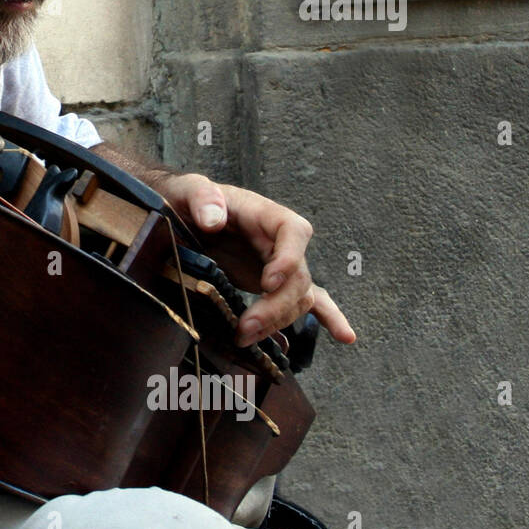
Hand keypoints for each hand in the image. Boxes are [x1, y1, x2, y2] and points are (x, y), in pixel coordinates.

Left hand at [155, 173, 355, 348]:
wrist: (184, 215)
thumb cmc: (190, 199)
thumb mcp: (190, 190)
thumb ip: (202, 199)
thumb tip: (213, 220)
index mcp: (266, 215)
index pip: (294, 232)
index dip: (288, 259)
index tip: (267, 283)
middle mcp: (280, 242)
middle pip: (297, 276)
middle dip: (275, 306)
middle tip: (246, 328)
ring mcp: (280, 266)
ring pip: (298, 297)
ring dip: (278, 322)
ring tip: (246, 338)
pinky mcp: (274, 283)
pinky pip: (308, 300)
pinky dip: (328, 317)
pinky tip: (345, 336)